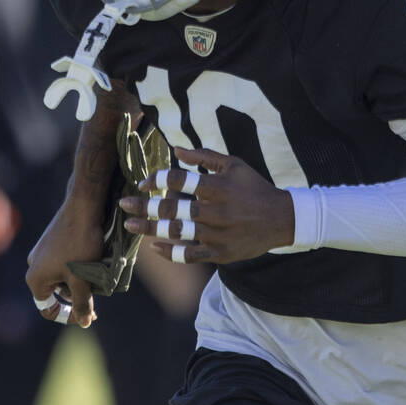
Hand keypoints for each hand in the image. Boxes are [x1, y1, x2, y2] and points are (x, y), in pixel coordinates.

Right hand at [24, 197, 103, 327]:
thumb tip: (84, 323)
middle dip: (76, 296)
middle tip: (97, 297)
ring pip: (61, 277)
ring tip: (97, 277)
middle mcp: (34, 266)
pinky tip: (92, 263)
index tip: (88, 315)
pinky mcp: (51, 242)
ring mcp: (42, 253)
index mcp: (35, 278)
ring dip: (78, 281)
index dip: (68, 316)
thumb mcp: (82, 278)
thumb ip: (81, 302)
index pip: (47, 309)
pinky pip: (63, 263)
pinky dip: (77, 267)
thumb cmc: (81, 244)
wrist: (83, 207)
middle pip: (55, 293)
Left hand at [119, 146, 294, 264]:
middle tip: (123, 204)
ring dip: (149, 228)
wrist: (282, 219)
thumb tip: (176, 149)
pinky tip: (154, 247)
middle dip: (143, 206)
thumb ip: (204, 156)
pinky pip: (189, 255)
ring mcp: (216, 235)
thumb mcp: (234, 165)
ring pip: (176, 232)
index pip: (178, 181)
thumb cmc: (254, 188)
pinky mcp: (220, 253)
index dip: (157, 180)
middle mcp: (215, 211)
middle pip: (171, 209)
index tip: (143, 183)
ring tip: (130, 225)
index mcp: (217, 186)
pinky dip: (170, 252)